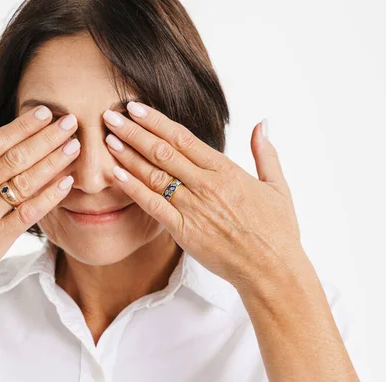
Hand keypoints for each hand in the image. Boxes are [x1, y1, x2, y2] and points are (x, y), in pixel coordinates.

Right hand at [0, 106, 81, 299]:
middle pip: (14, 158)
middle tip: (70, 122)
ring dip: (52, 162)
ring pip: (23, 182)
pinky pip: (27, 214)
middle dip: (45, 138)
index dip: (21, 127)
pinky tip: (67, 183)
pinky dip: (49, 197)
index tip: (44, 112)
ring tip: (75, 146)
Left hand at [103, 102, 304, 287]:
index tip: (136, 108)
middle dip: (134, 132)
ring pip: (154, 175)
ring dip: (129, 156)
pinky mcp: (185, 231)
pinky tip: (116, 175)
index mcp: (227, 171)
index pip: (184, 138)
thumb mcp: (277, 186)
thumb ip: (265, 152)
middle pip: (163, 151)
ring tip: (108, 139)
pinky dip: (134, 189)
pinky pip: (154, 206)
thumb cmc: (277, 230)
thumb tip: (261, 123)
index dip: (156, 121)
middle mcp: (207, 185)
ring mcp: (194, 208)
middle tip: (110, 115)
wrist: (272, 269)